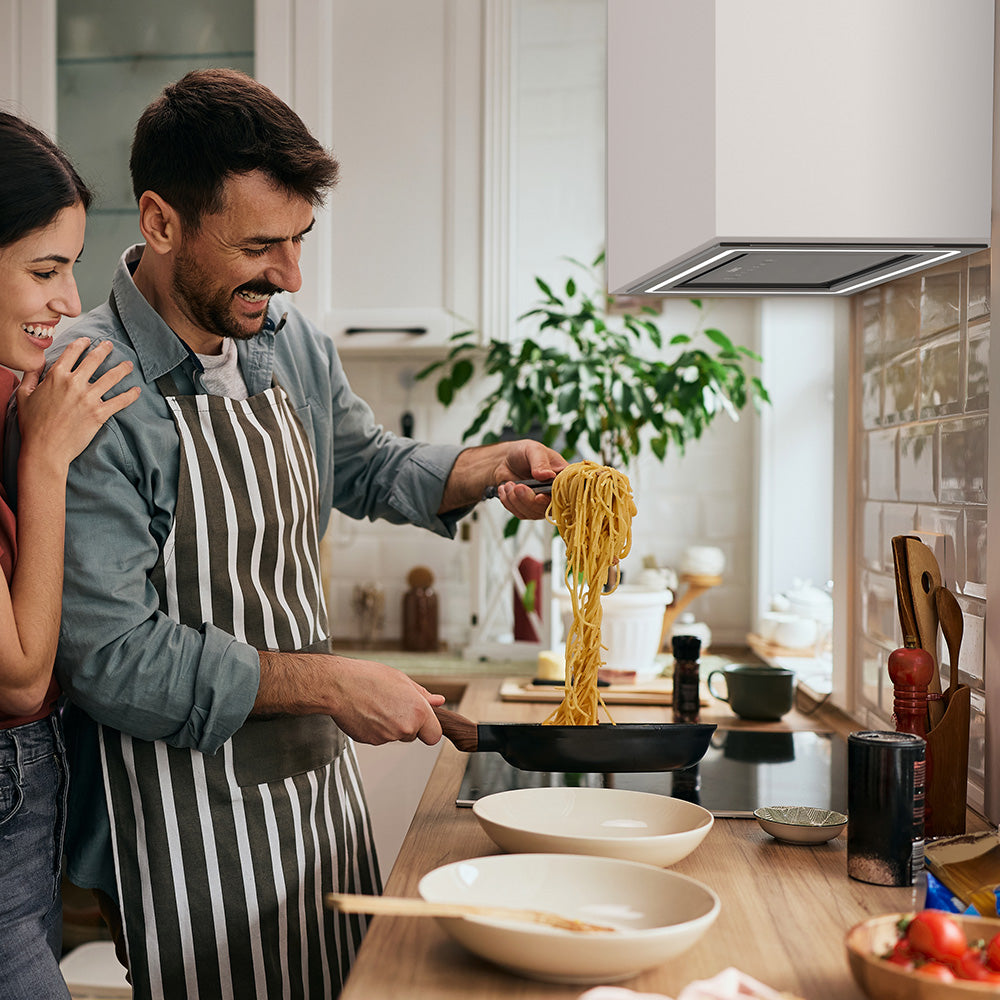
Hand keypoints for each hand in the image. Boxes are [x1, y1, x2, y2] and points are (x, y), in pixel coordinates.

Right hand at [17, 338, 139, 469]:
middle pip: (95, 359)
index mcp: (55, 376)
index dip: (81, 344)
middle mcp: (74, 383)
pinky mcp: (99, 413)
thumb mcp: (24, 396)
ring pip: (111, 377)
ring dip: (122, 369)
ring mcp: (88, 398)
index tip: (87, 341)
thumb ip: (31, 377)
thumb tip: (34, 366)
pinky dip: (131, 395)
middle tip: (111, 346)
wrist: (45, 448)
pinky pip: (120, 401)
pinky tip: (137, 391)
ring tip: (129, 365)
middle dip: (105, 349)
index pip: (72, 352)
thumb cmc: (33, 425)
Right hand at [320, 656, 444, 745]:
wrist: (338, 686)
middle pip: (413, 735)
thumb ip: (423, 695)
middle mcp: (405, 727)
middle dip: (407, 724)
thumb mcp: (401, 679)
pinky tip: (367, 712)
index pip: (434, 735)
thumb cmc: (369, 678)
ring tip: (377, 704)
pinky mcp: (371, 741)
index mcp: (418, 712)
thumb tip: (439, 701)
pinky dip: (375, 728)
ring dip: (390, 725)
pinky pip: (379, 737)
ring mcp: (387, 737)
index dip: (428, 728)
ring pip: (395, 736)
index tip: (422, 721)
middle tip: (393, 704)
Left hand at [492, 440, 567, 519]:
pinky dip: (509, 503)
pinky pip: (520, 513)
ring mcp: (542, 503)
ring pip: (533, 513)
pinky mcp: (528, 509)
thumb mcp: (533, 450)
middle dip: (529, 499)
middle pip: (548, 507)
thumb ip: (540, 462)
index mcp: (563, 477)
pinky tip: (505, 490)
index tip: (539, 496)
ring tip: (509, 485)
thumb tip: (547, 475)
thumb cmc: (523, 453)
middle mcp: (555, 493)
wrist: (505, 461)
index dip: (554, 498)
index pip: (566, 493)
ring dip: (516, 500)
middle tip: (518, 487)